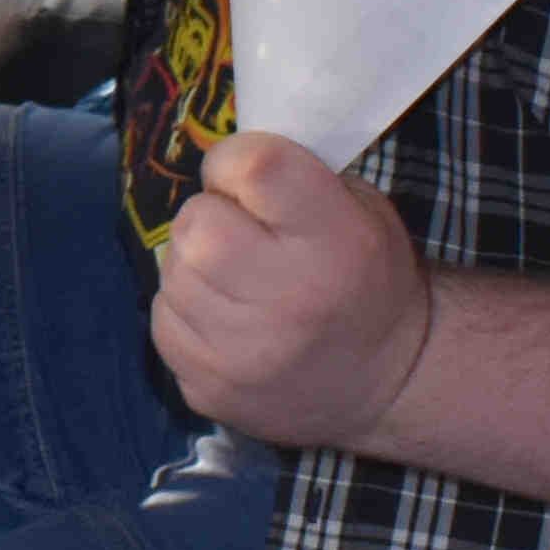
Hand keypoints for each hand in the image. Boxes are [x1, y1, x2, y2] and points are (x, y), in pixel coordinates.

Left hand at [151, 130, 435, 448]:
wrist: (386, 382)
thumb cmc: (366, 278)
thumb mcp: (361, 210)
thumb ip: (295, 176)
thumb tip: (221, 162)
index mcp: (336, 242)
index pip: (254, 166)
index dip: (236, 162)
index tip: (247, 179)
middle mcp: (289, 299)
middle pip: (196, 222)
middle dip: (211, 218)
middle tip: (243, 236)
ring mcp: (243, 353)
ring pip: (172, 270)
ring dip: (196, 265)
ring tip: (239, 281)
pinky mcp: (209, 388)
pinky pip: (164, 320)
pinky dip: (186, 312)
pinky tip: (228, 320)